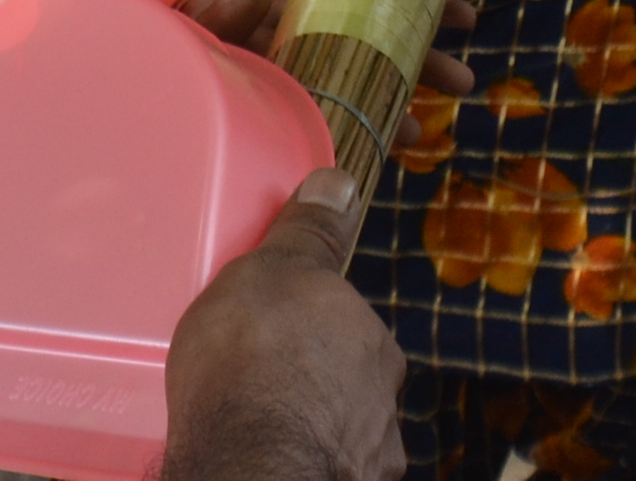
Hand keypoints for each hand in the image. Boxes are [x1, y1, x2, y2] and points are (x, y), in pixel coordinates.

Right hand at [95, 0, 474, 92]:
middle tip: (409, 125)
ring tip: (455, 82)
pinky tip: (457, 12)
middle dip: (353, 86)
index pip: (219, 31)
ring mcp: (278, 0)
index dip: (244, 8)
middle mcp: (237, 18)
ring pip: (338, 36)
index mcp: (182, 7)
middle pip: (296, 63)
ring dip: (397, 56)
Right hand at [163, 168, 404, 480]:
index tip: (269, 337)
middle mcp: (383, 395)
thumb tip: (340, 183)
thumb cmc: (252, 364)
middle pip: (347, 376)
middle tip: (256, 383)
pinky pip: (323, 465)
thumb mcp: (270, 272)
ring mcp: (371, 451)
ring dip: (308, 425)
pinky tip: (261, 459)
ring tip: (254, 428)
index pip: (345, 324)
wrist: (251, 467)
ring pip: (340, 428)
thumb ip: (308, 232)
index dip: (305, 327)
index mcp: (370, 337)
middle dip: (311, 377)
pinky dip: (302, 461)